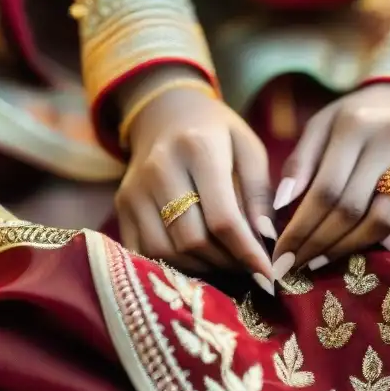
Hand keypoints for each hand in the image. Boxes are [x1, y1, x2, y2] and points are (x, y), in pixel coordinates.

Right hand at [114, 67, 273, 289]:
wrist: (165, 114)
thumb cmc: (217, 134)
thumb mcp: (249, 149)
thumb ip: (259, 193)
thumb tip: (266, 241)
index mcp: (198, 148)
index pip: (222, 218)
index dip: (247, 253)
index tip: (268, 276)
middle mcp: (159, 169)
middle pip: (193, 240)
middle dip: (226, 263)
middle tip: (249, 268)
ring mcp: (134, 190)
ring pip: (168, 252)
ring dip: (202, 268)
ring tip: (226, 262)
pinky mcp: (121, 207)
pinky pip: (146, 253)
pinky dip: (175, 266)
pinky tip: (199, 261)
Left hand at [271, 83, 389, 274]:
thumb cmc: (356, 118)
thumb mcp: (322, 126)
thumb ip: (300, 162)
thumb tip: (280, 205)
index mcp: (355, 125)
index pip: (325, 191)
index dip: (302, 229)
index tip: (282, 256)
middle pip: (355, 209)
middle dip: (322, 244)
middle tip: (300, 266)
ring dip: (359, 248)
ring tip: (331, 261)